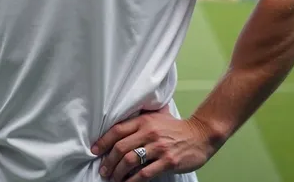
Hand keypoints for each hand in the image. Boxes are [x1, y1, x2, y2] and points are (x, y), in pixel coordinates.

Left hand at [91, 108, 215, 180]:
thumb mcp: (156, 118)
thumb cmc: (175, 128)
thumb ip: (139, 123)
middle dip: (108, 161)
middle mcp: (149, 132)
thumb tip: (118, 132)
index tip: (94, 150)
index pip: (117, 130)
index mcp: (144, 120)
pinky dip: (132, 181)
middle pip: (120, 147)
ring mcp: (158, 147)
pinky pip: (144, 174)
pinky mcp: (167, 161)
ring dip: (118, 173)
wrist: (199, 134)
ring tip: (113, 179)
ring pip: (130, 161)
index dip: (103, 141)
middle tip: (104, 170)